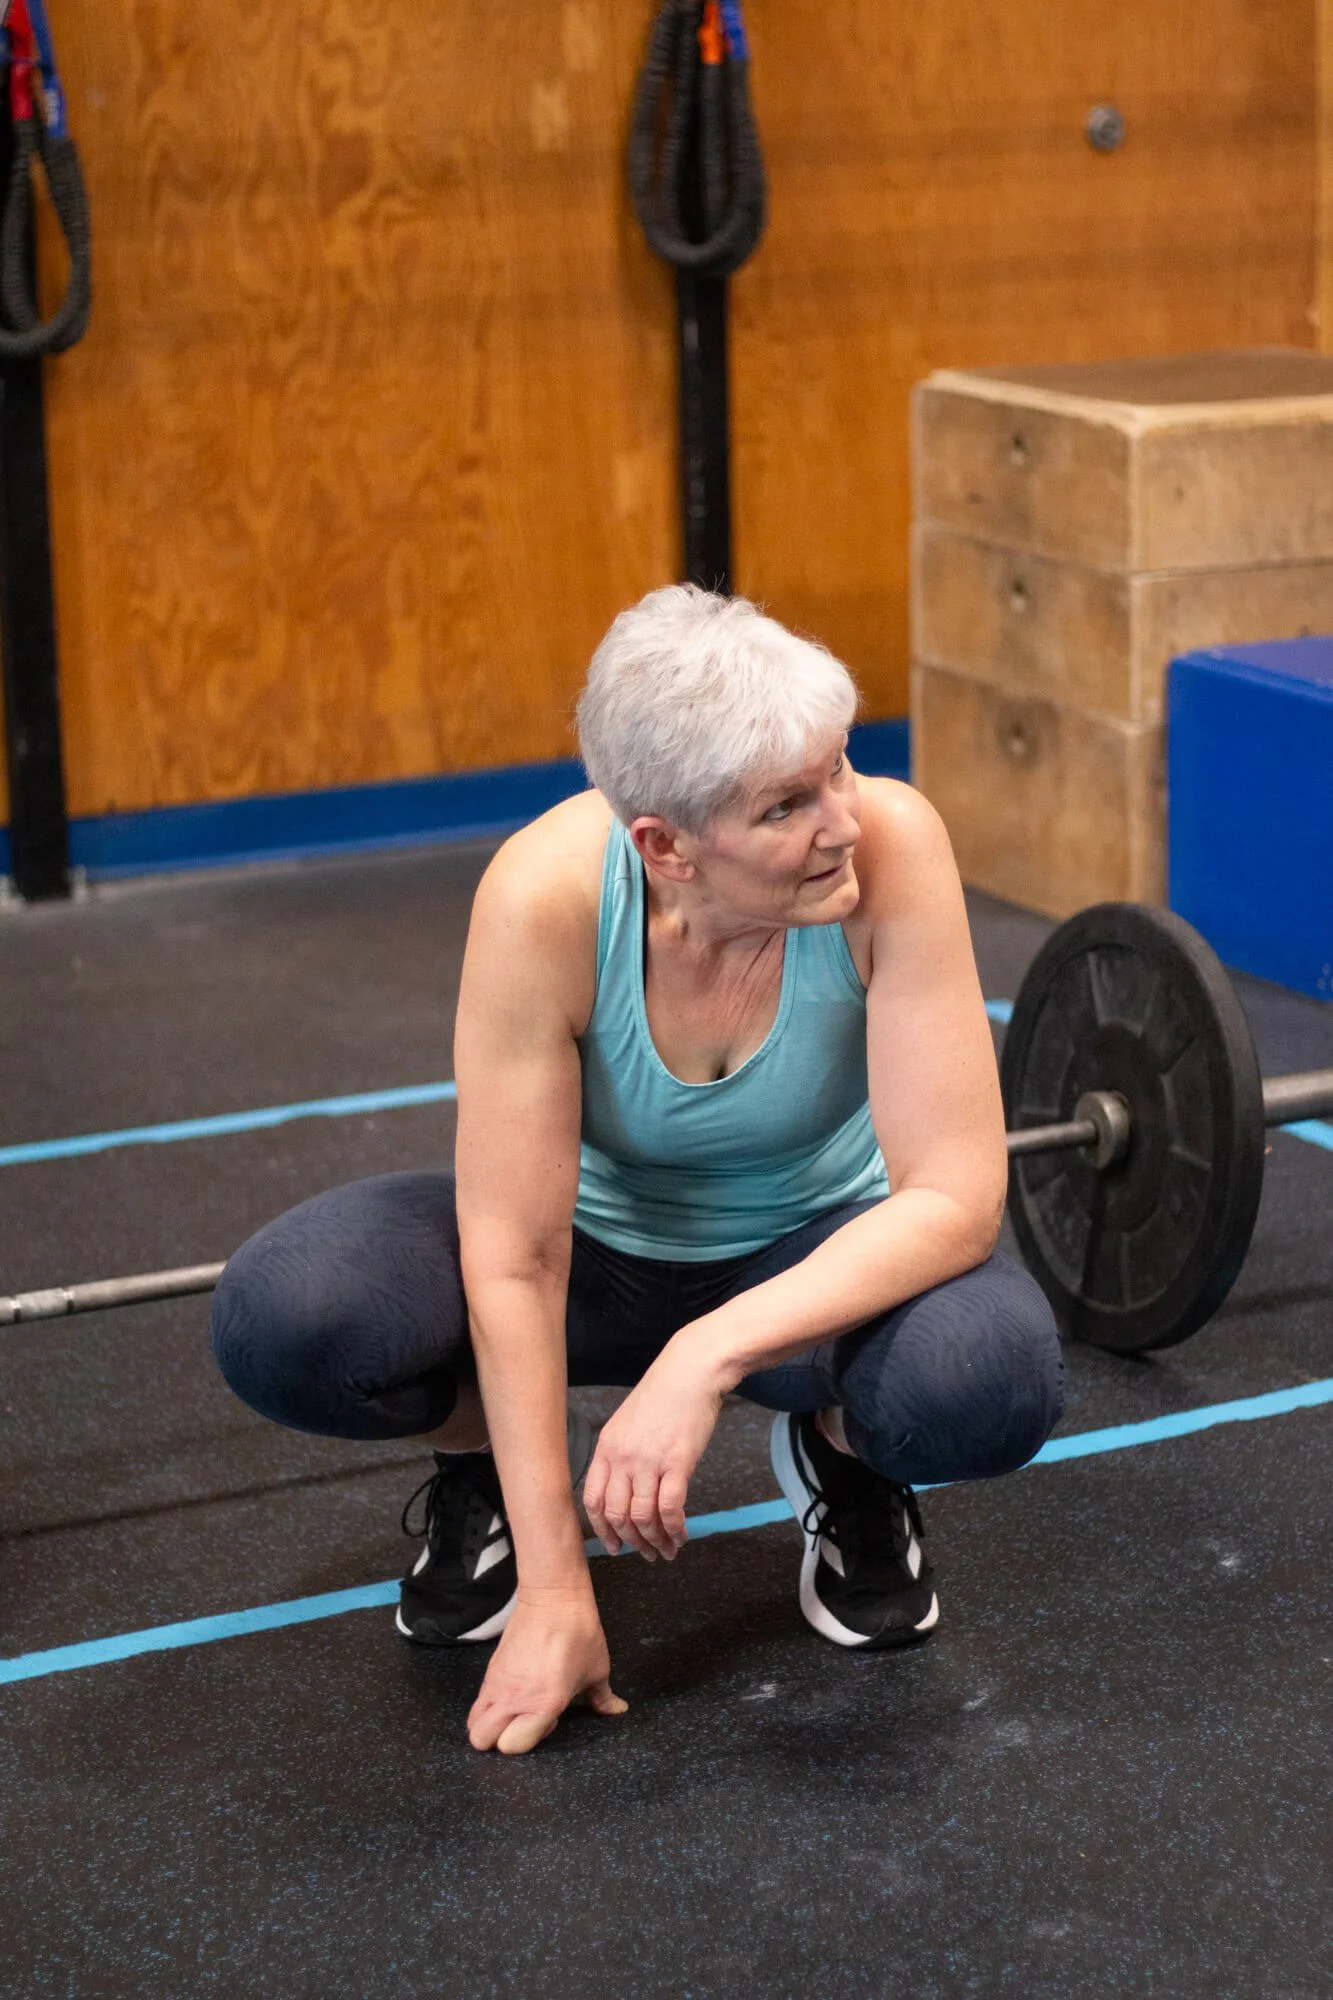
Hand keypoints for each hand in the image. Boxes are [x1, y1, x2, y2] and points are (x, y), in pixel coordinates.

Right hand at [467, 1587, 626, 1753]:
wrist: (553, 1598)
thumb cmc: (578, 1633)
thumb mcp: (597, 1670)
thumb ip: (603, 1699)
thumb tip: (617, 1709)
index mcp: (542, 1704)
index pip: (513, 1746)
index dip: (529, 1742)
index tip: (548, 1722)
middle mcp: (513, 1698)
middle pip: (482, 1740)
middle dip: (500, 1741)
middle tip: (525, 1723)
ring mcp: (497, 1683)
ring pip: (474, 1723)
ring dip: (489, 1725)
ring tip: (515, 1712)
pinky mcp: (491, 1669)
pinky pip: (479, 1700)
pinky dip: (488, 1706)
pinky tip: (512, 1693)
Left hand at [582, 1335, 724, 1560]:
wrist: (691, 1371)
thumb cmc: (664, 1395)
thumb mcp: (629, 1423)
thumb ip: (623, 1455)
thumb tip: (628, 1490)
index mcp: (607, 1448)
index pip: (593, 1500)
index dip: (602, 1530)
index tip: (614, 1545)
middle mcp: (622, 1457)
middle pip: (617, 1515)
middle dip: (631, 1542)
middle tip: (646, 1554)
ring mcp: (649, 1461)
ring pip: (643, 1517)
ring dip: (655, 1541)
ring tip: (667, 1550)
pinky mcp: (677, 1462)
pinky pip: (670, 1508)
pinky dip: (674, 1529)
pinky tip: (681, 1535)